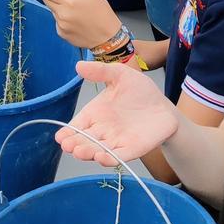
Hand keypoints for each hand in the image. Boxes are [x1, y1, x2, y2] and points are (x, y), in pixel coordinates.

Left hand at [40, 0, 122, 48]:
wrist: (108, 36)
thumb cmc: (101, 11)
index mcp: (68, 1)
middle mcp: (61, 14)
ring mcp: (60, 25)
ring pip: (52, 10)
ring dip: (59, 7)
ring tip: (76, 10)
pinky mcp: (61, 33)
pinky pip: (57, 21)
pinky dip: (63, 18)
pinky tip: (76, 20)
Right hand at [54, 60, 178, 165]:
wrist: (163, 106)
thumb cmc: (140, 91)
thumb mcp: (120, 75)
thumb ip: (101, 71)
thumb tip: (79, 65)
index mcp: (95, 114)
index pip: (77, 126)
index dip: (68, 133)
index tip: (60, 137)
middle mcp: (102, 130)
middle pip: (84, 141)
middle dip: (75, 145)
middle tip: (68, 146)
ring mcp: (116, 141)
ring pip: (98, 150)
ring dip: (88, 153)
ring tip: (80, 152)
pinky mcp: (132, 149)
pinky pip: (119, 156)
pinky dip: (110, 159)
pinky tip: (101, 158)